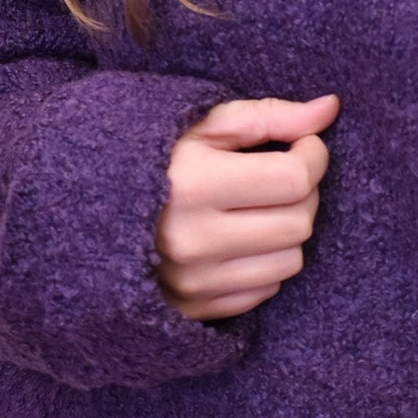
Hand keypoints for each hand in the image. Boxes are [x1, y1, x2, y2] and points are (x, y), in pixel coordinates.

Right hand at [155, 94, 340, 320]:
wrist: (87, 211)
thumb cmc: (152, 157)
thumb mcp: (202, 123)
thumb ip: (269, 115)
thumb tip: (330, 107)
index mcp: (194, 185)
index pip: (294, 178)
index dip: (313, 155)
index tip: (304, 144)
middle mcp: (194, 241)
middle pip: (298, 222)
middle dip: (304, 192)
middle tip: (284, 173)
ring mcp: (194, 282)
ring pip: (290, 262)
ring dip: (288, 230)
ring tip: (261, 206)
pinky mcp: (195, 310)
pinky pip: (266, 291)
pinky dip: (266, 262)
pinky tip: (242, 237)